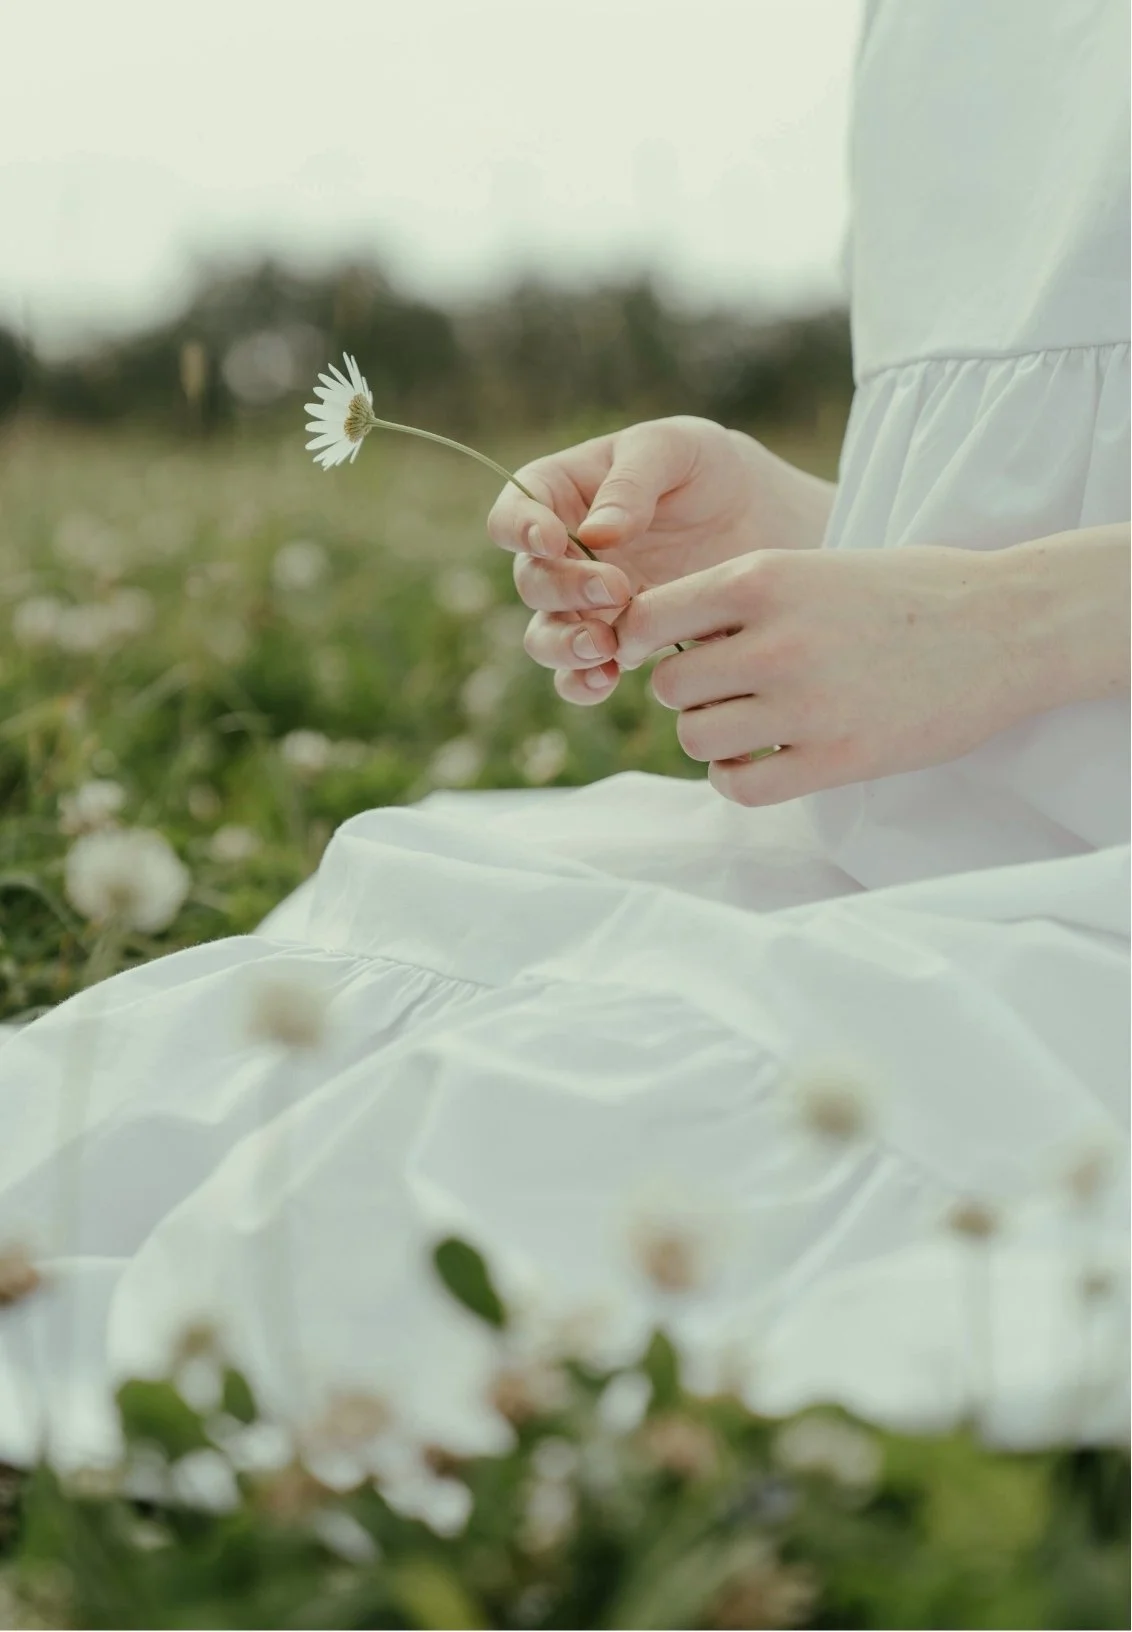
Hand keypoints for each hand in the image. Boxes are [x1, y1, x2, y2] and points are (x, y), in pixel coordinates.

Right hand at [486, 416, 833, 704]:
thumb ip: (632, 484)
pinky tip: (608, 680)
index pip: (512, 515)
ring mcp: (584, 604)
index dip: (520, 530)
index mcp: (558, 494)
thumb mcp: (675, 449)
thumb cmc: (707, 466)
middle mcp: (560, 555)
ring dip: (565, 647)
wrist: (760, 518)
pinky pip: (580, 675)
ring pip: (546, 636)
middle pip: (530, 582)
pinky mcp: (616, 643)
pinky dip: (584, 683)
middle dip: (564, 591)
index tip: (552, 540)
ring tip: (606, 648)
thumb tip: (594, 535)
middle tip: (617, 590)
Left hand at [613, 545, 1034, 804]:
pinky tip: (762, 762)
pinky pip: (742, 787)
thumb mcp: (812, 566)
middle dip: (689, 691)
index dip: (645, 642)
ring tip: (750, 724)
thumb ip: (739, 598)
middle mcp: (774, 640)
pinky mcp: (837, 759)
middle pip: (668, 686)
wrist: (1006, 627)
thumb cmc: (907, 592)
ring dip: (713, 736)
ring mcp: (805, 704)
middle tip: (727, 689)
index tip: (663, 651)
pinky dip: (738, 779)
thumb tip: (656, 639)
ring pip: (697, 738)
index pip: (648, 619)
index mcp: (762, 577)